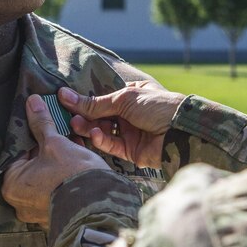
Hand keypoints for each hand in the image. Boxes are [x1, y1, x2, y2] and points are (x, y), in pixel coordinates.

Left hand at [3, 94, 109, 227]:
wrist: (100, 203)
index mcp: (11, 185)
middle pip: (31, 167)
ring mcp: (37, 212)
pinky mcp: (55, 215)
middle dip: (46, 151)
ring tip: (71, 148)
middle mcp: (19, 203)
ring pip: (44, 179)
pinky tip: (76, 163)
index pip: (18, 154)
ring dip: (56, 163)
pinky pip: (55, 191)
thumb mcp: (55, 143)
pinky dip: (62, 178)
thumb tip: (32, 102)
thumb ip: (41, 123)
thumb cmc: (72, 173)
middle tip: (59, 138)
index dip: (33, 138)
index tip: (45, 130)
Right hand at [58, 82, 186, 169]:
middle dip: (83, 115)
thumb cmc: (158, 107)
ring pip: (102, 131)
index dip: (85, 99)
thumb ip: (95, 102)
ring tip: (75, 124)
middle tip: (67, 115)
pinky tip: (96, 134)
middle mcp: (129, 114)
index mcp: (131, 96)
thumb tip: (65, 95)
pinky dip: (101, 141)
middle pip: (100, 115)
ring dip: (88, 127)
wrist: (181, 132)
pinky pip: (111, 146)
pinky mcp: (131, 151)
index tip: (65, 99)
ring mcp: (130, 133)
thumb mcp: (125, 99)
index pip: (103, 97)